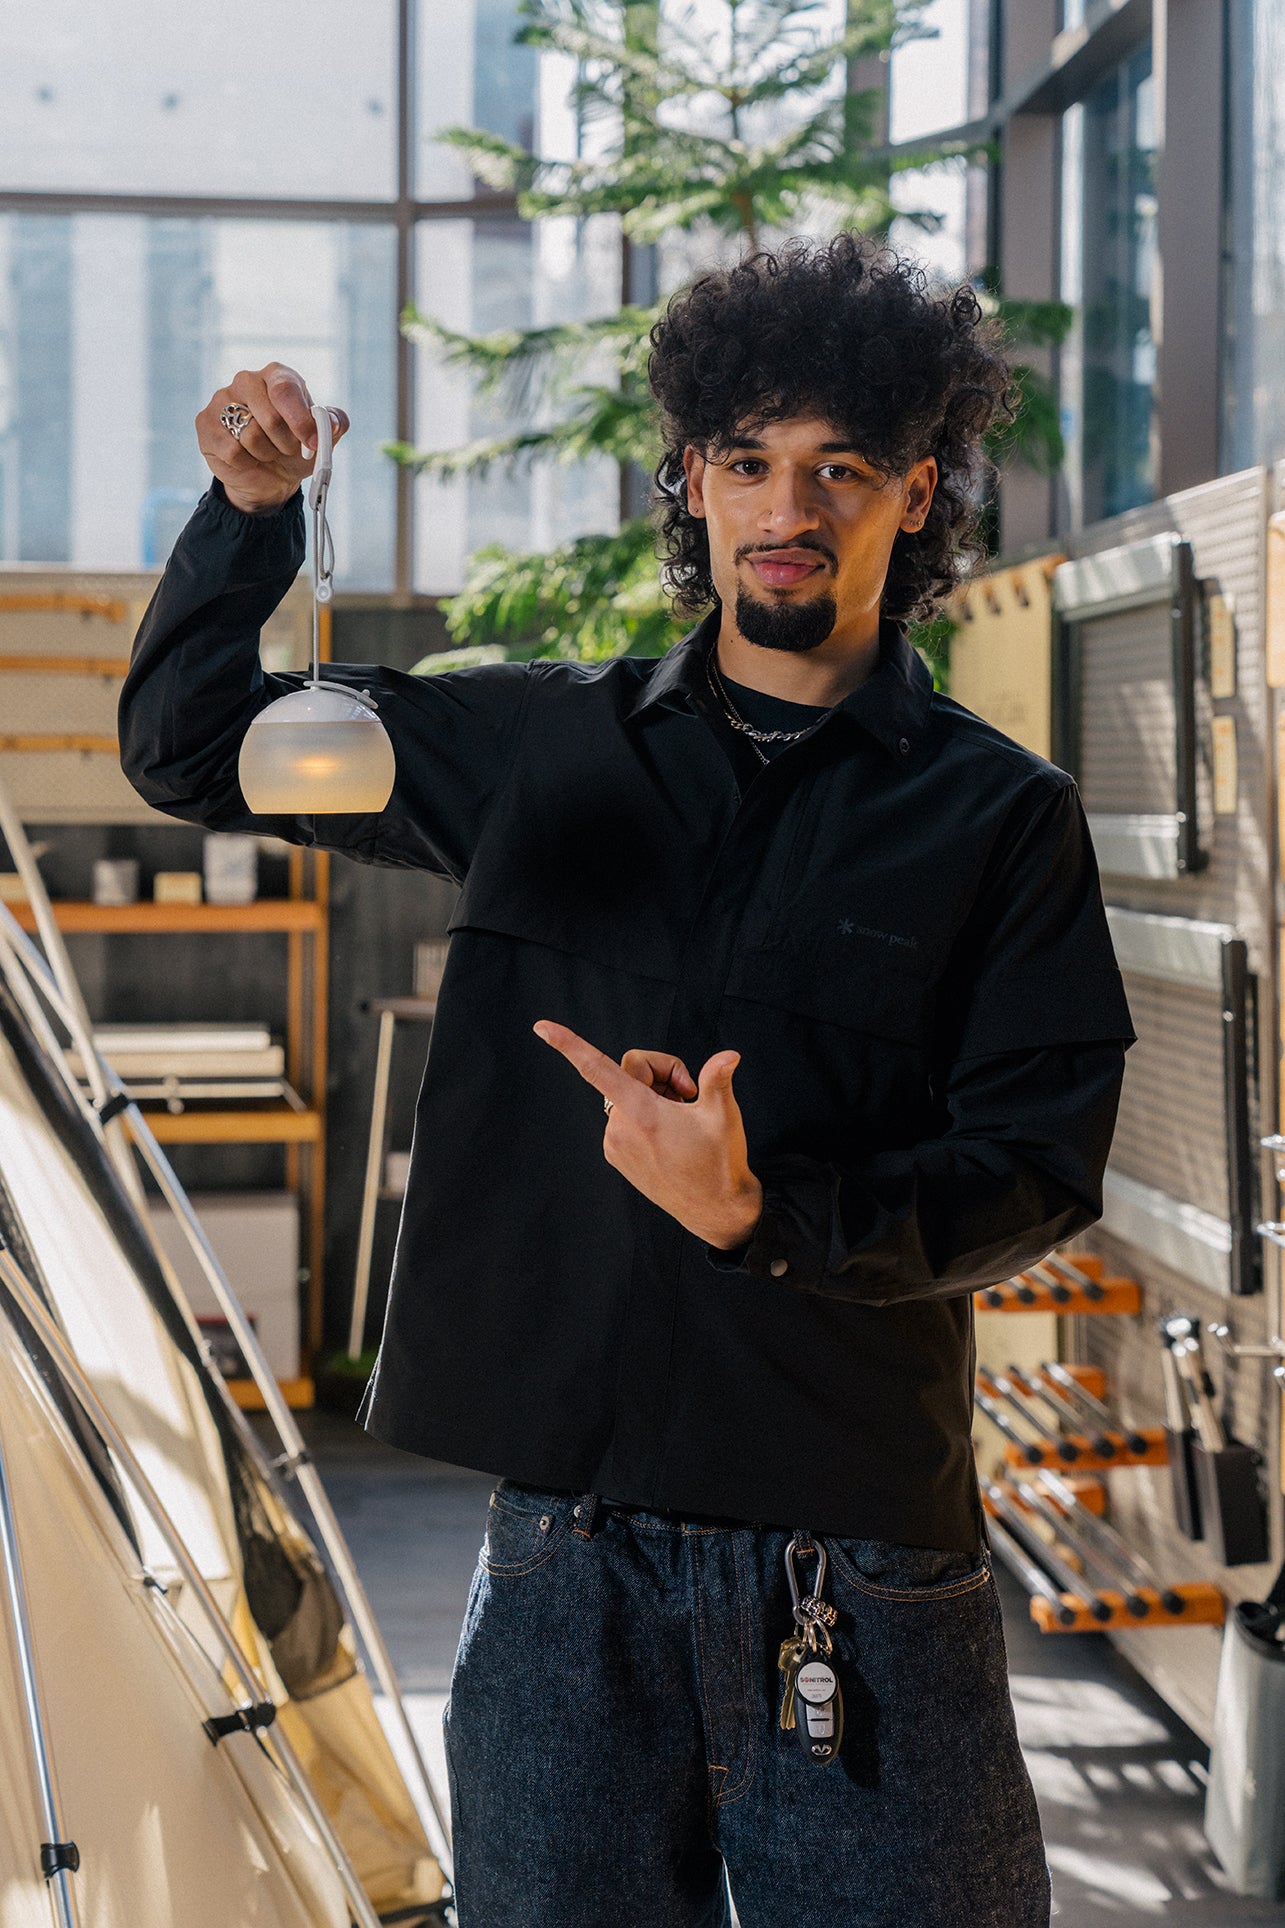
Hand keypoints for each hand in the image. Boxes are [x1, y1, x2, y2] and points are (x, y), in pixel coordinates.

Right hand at [196, 362, 349, 514]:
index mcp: (277, 376)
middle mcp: (247, 380)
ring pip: (251, 436)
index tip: (311, 443)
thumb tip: (334, 421)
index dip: (300, 421)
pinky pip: (232, 450)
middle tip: (287, 450)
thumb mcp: (321, 439)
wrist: (269, 478)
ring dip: (266, 455)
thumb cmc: (296, 451)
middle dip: (286, 444)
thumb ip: (335, 424)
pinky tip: (247, 459)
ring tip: (267, 453)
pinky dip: (246, 464)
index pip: (285, 390)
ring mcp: (222, 399)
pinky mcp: (205, 423)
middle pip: (270, 417)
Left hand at [532, 1019, 763, 1249]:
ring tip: (681, 1118)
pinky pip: (624, 1116)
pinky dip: (644, 1114)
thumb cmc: (719, 1162)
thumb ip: (717, 1079)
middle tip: (690, 1092)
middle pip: (630, 1071)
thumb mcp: (723, 1115)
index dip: (568, 1044)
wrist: (714, 1209)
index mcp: (641, 1112)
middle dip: (661, 1072)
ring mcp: (614, 1143)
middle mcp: (620, 1127)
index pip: (597, 1068)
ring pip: (627, 1094)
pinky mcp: (616, 1155)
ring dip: (654, 1095)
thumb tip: (729, 1056)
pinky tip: (668, 1133)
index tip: (541, 1027)